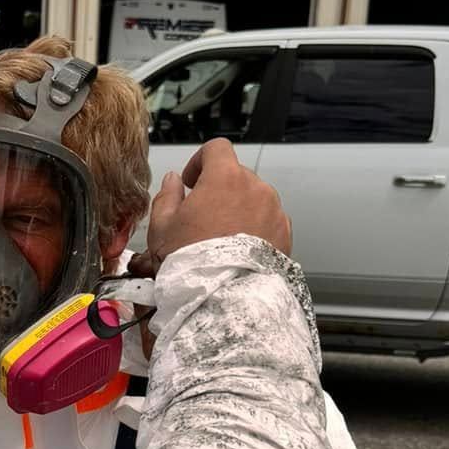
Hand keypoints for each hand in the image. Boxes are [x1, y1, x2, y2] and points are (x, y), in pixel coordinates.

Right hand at [145, 139, 290, 262]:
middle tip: (202, 217)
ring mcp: (274, 211)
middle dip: (219, 190)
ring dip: (239, 210)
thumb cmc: (193, 265)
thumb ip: (167, 196)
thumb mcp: (162, 228)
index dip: (200, 160)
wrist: (225, 300)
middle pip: (237, 175)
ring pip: (254, 199)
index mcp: (225, 178)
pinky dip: (256, 229)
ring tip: (221, 240)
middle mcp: (255, 189)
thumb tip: (173, 182)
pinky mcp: (285, 234)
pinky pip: (269, 222)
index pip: (216, 149)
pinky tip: (239, 251)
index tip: (192, 180)